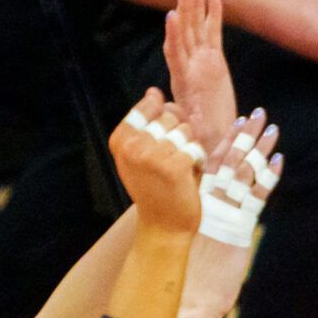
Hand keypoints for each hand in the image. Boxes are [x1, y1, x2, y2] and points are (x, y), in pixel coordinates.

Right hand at [108, 89, 200, 234]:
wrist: (163, 226)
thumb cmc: (155, 188)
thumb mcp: (140, 153)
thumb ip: (146, 123)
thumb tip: (155, 92)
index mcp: (120, 139)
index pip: (147, 106)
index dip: (162, 120)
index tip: (159, 143)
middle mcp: (132, 145)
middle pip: (169, 116)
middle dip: (177, 135)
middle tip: (169, 161)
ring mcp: (152, 155)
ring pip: (185, 130)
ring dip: (189, 148)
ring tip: (179, 168)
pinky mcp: (174, 165)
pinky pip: (195, 147)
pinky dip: (198, 161)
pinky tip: (188, 176)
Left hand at [164, 0, 237, 154]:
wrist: (216, 141)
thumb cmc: (203, 138)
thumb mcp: (189, 128)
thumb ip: (180, 118)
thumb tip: (164, 107)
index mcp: (182, 81)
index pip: (175, 52)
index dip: (173, 34)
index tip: (171, 16)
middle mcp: (190, 66)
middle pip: (185, 32)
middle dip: (185, 7)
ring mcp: (203, 61)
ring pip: (197, 28)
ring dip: (195, 4)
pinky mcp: (216, 61)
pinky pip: (214, 34)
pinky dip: (214, 16)